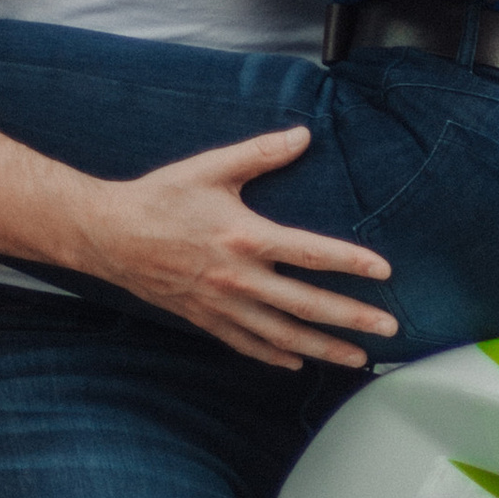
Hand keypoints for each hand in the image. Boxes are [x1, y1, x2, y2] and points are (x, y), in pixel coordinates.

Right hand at [70, 124, 397, 369]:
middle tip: (390, 327)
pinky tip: (298, 363)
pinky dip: (275, 356)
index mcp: (245, 238)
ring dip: (324, 348)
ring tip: (358, 359)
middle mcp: (238, 278)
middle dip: (353, 318)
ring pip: (283, 335)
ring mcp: (222, 305)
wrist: (108, 234)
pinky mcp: (205, 319)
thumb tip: (303, 135)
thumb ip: (260, 153)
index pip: (312, 254)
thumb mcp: (211, 169)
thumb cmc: (160, 198)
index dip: (352, 262)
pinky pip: (247, 344)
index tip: (385, 271)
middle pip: (307, 304)